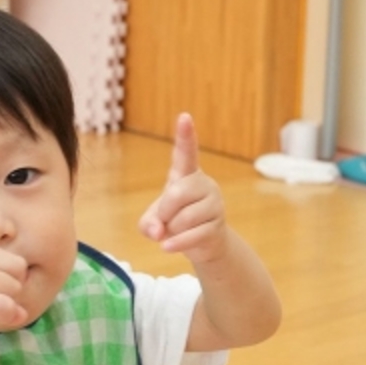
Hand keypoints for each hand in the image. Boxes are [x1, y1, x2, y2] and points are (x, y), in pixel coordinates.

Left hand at [138, 113, 227, 263]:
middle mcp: (203, 184)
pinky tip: (167, 247)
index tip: (184, 117)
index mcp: (186, 175)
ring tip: (175, 232)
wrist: (203, 244)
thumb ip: (148, 223)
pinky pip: (192, 235)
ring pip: (184, 218)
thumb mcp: (153, 220)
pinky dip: (176, 243)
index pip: (186, 152)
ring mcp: (214, 204)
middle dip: (164, 212)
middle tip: (164, 220)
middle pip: (176, 194)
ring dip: (171, 230)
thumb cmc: (175, 223)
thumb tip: (158, 231)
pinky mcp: (217, 225)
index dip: (185, 136)